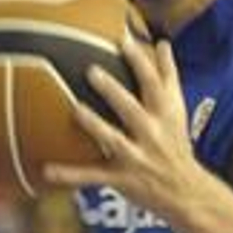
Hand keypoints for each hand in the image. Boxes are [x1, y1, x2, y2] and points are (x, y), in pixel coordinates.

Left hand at [45, 35, 203, 218]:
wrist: (186, 191)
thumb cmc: (176, 142)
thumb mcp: (178, 109)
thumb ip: (168, 74)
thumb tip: (162, 42)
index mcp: (164, 113)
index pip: (153, 83)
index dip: (139, 61)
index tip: (123, 40)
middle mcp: (152, 133)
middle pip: (132, 108)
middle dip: (113, 91)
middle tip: (91, 70)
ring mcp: (136, 157)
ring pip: (114, 140)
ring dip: (95, 125)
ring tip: (75, 109)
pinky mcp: (121, 179)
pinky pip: (92, 176)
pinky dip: (70, 174)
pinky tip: (46, 170)